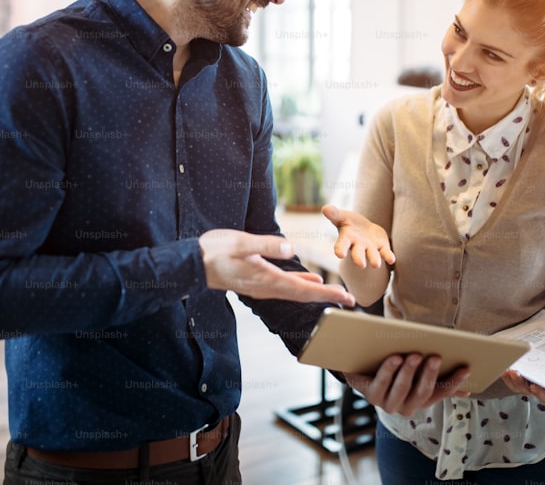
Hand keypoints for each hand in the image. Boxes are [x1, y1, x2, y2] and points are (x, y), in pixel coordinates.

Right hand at [199, 229, 354, 305]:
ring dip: (317, 294)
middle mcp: (267, 287)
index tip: (347, 298)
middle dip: (328, 298)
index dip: (327, 295)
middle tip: (352, 301)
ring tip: (337, 294)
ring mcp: (262, 286)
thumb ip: (266, 245)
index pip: (303, 290)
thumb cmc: (214, 251)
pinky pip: (286, 287)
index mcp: (267, 279)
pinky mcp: (258, 281)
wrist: (192, 263)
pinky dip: (302, 286)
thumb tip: (291, 248)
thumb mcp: (240, 242)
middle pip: (304, 296)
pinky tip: (311, 281)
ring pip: (296, 293)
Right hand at [322, 204, 394, 268]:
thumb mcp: (342, 216)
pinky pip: (385, 253)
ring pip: (372, 255)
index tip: (339, 254)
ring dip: (374, 260)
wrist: (364, 228)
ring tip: (376, 265)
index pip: (341, 245)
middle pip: (357, 253)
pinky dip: (388, 256)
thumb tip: (324, 208)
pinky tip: (391, 260)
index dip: (340, 249)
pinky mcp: (381, 247)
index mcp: (346, 238)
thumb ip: (334, 214)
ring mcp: (370, 248)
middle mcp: (358, 246)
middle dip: (359, 259)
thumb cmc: (349, 223)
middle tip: (361, 265)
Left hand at [344, 353, 470, 415]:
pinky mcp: (371, 396)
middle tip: (435, 357)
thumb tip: (467, 388)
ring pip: (402, 389)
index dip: (454, 383)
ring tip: (414, 355)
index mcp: (421, 400)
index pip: (442, 393)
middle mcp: (406, 407)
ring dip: (409, 372)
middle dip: (430, 374)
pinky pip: (381, 383)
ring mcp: (388, 404)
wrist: (361, 369)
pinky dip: (389, 370)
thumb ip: (438, 379)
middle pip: (422, 392)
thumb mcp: (417, 372)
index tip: (465, 368)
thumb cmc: (395, 370)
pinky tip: (395, 358)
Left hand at [502, 370, 544, 403]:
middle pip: (532, 391)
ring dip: (513, 380)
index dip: (542, 392)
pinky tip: (503, 368)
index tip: (533, 386)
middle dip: (522, 384)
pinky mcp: (525, 378)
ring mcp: (534, 384)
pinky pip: (515, 381)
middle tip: (516, 374)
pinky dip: (509, 376)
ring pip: (521, 388)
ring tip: (508, 371)